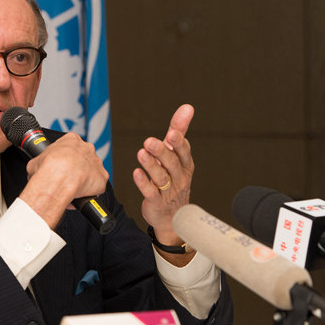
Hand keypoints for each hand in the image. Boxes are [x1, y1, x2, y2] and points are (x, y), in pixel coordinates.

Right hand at [22, 133, 108, 228]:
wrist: (58, 181)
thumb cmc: (47, 170)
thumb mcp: (35, 162)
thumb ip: (40, 162)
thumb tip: (36, 169)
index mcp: (71, 140)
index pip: (71, 147)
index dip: (65, 158)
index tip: (61, 167)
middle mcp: (86, 148)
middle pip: (83, 158)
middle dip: (76, 169)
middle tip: (66, 179)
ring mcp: (96, 162)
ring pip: (91, 172)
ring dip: (84, 180)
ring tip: (72, 190)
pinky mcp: (102, 177)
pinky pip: (97, 186)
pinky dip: (91, 192)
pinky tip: (80, 196)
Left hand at [133, 104, 194, 248]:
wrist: (173, 217)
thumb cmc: (175, 181)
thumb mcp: (178, 156)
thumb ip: (179, 131)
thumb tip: (187, 107)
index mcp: (185, 165)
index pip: (184, 152)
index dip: (178, 143)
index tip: (172, 133)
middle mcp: (179, 178)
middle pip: (171, 163)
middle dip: (161, 152)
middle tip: (149, 141)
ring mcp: (169, 191)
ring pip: (160, 177)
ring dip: (150, 165)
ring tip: (141, 154)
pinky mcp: (156, 202)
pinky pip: (150, 192)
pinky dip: (143, 182)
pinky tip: (136, 173)